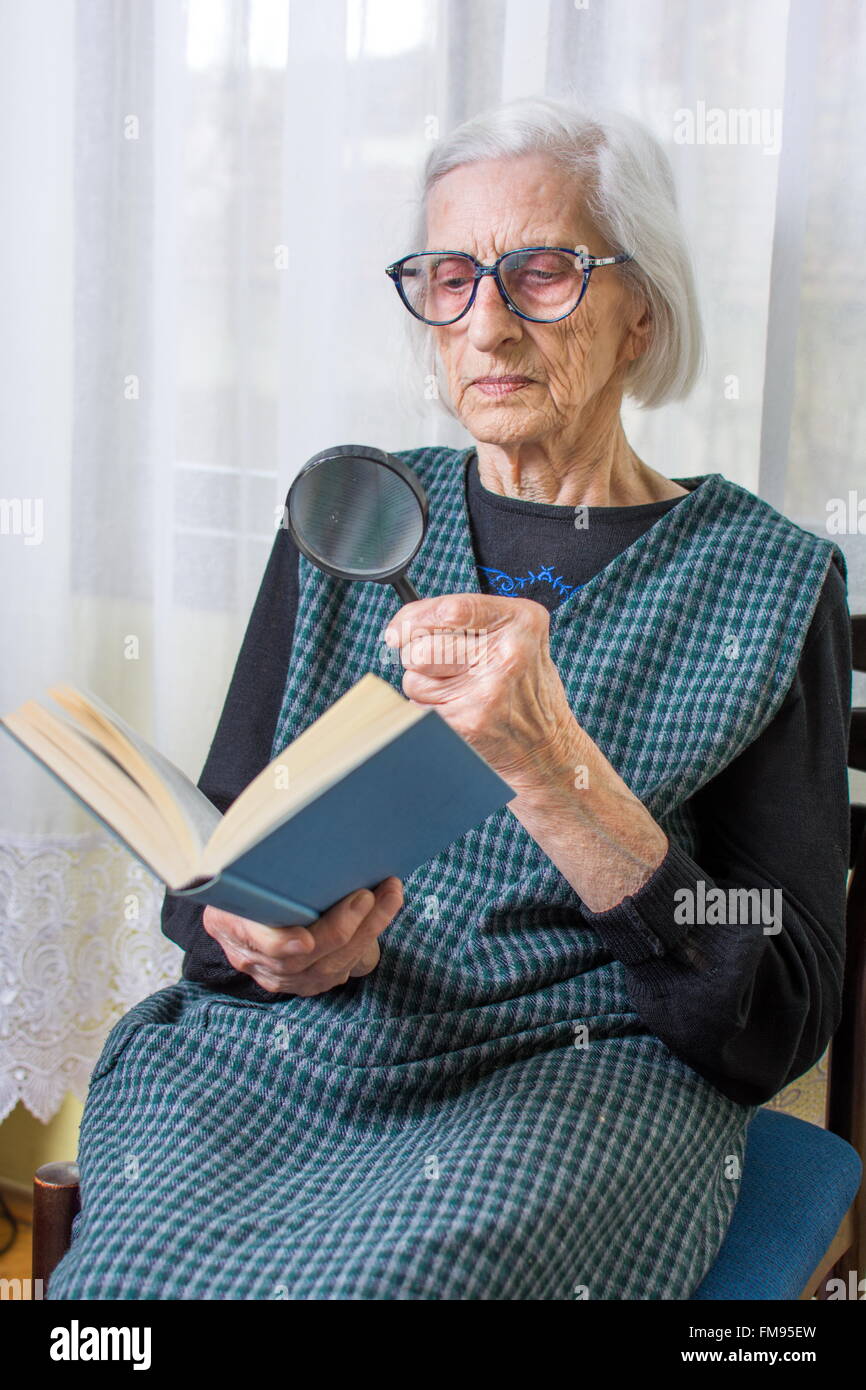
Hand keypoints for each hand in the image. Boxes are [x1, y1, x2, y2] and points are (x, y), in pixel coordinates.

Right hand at [201, 876, 402, 995]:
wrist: (242, 901)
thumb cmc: (244, 874)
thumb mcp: (236, 863)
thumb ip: (255, 856)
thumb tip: (281, 807)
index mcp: (228, 924)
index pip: (255, 942)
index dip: (280, 945)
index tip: (305, 941)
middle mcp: (253, 957)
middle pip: (301, 959)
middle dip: (339, 929)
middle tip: (366, 896)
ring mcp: (280, 974)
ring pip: (329, 968)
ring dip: (366, 930)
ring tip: (389, 895)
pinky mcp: (307, 979)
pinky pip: (342, 969)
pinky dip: (368, 940)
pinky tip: (385, 910)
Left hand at [384, 594, 578, 794]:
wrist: (546, 745)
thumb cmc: (522, 686)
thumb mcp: (516, 636)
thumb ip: (468, 619)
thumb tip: (405, 624)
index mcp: (520, 620)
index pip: (449, 610)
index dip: (413, 618)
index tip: (398, 629)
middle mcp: (507, 652)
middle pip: (422, 647)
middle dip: (416, 656)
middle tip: (440, 666)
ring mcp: (488, 690)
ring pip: (414, 677)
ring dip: (423, 685)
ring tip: (455, 690)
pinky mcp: (469, 722)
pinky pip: (418, 707)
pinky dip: (427, 709)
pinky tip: (456, 710)